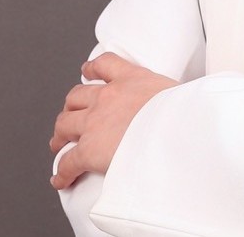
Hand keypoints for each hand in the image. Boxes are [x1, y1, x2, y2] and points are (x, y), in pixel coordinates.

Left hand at [49, 53, 176, 188]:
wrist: (177, 129)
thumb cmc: (185, 113)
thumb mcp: (176, 91)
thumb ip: (166, 95)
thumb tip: (184, 105)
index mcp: (132, 78)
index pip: (105, 64)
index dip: (92, 69)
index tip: (86, 71)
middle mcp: (109, 96)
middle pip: (76, 96)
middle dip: (70, 108)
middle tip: (70, 118)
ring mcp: (95, 122)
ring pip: (64, 124)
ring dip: (60, 135)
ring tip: (58, 144)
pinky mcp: (89, 149)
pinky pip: (67, 161)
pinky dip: (61, 172)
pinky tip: (60, 179)